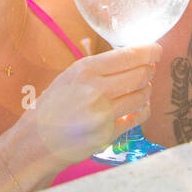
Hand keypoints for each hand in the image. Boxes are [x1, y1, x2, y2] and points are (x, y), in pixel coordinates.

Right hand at [17, 42, 160, 164]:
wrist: (35, 141)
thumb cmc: (52, 105)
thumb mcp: (70, 76)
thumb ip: (100, 67)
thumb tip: (135, 57)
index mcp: (85, 70)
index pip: (129, 56)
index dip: (150, 51)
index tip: (156, 50)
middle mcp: (96, 90)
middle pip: (141, 74)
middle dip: (150, 69)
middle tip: (151, 67)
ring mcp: (103, 115)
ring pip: (142, 96)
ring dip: (146, 90)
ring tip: (142, 87)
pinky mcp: (108, 134)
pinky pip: (137, 118)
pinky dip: (142, 110)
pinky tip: (139, 106)